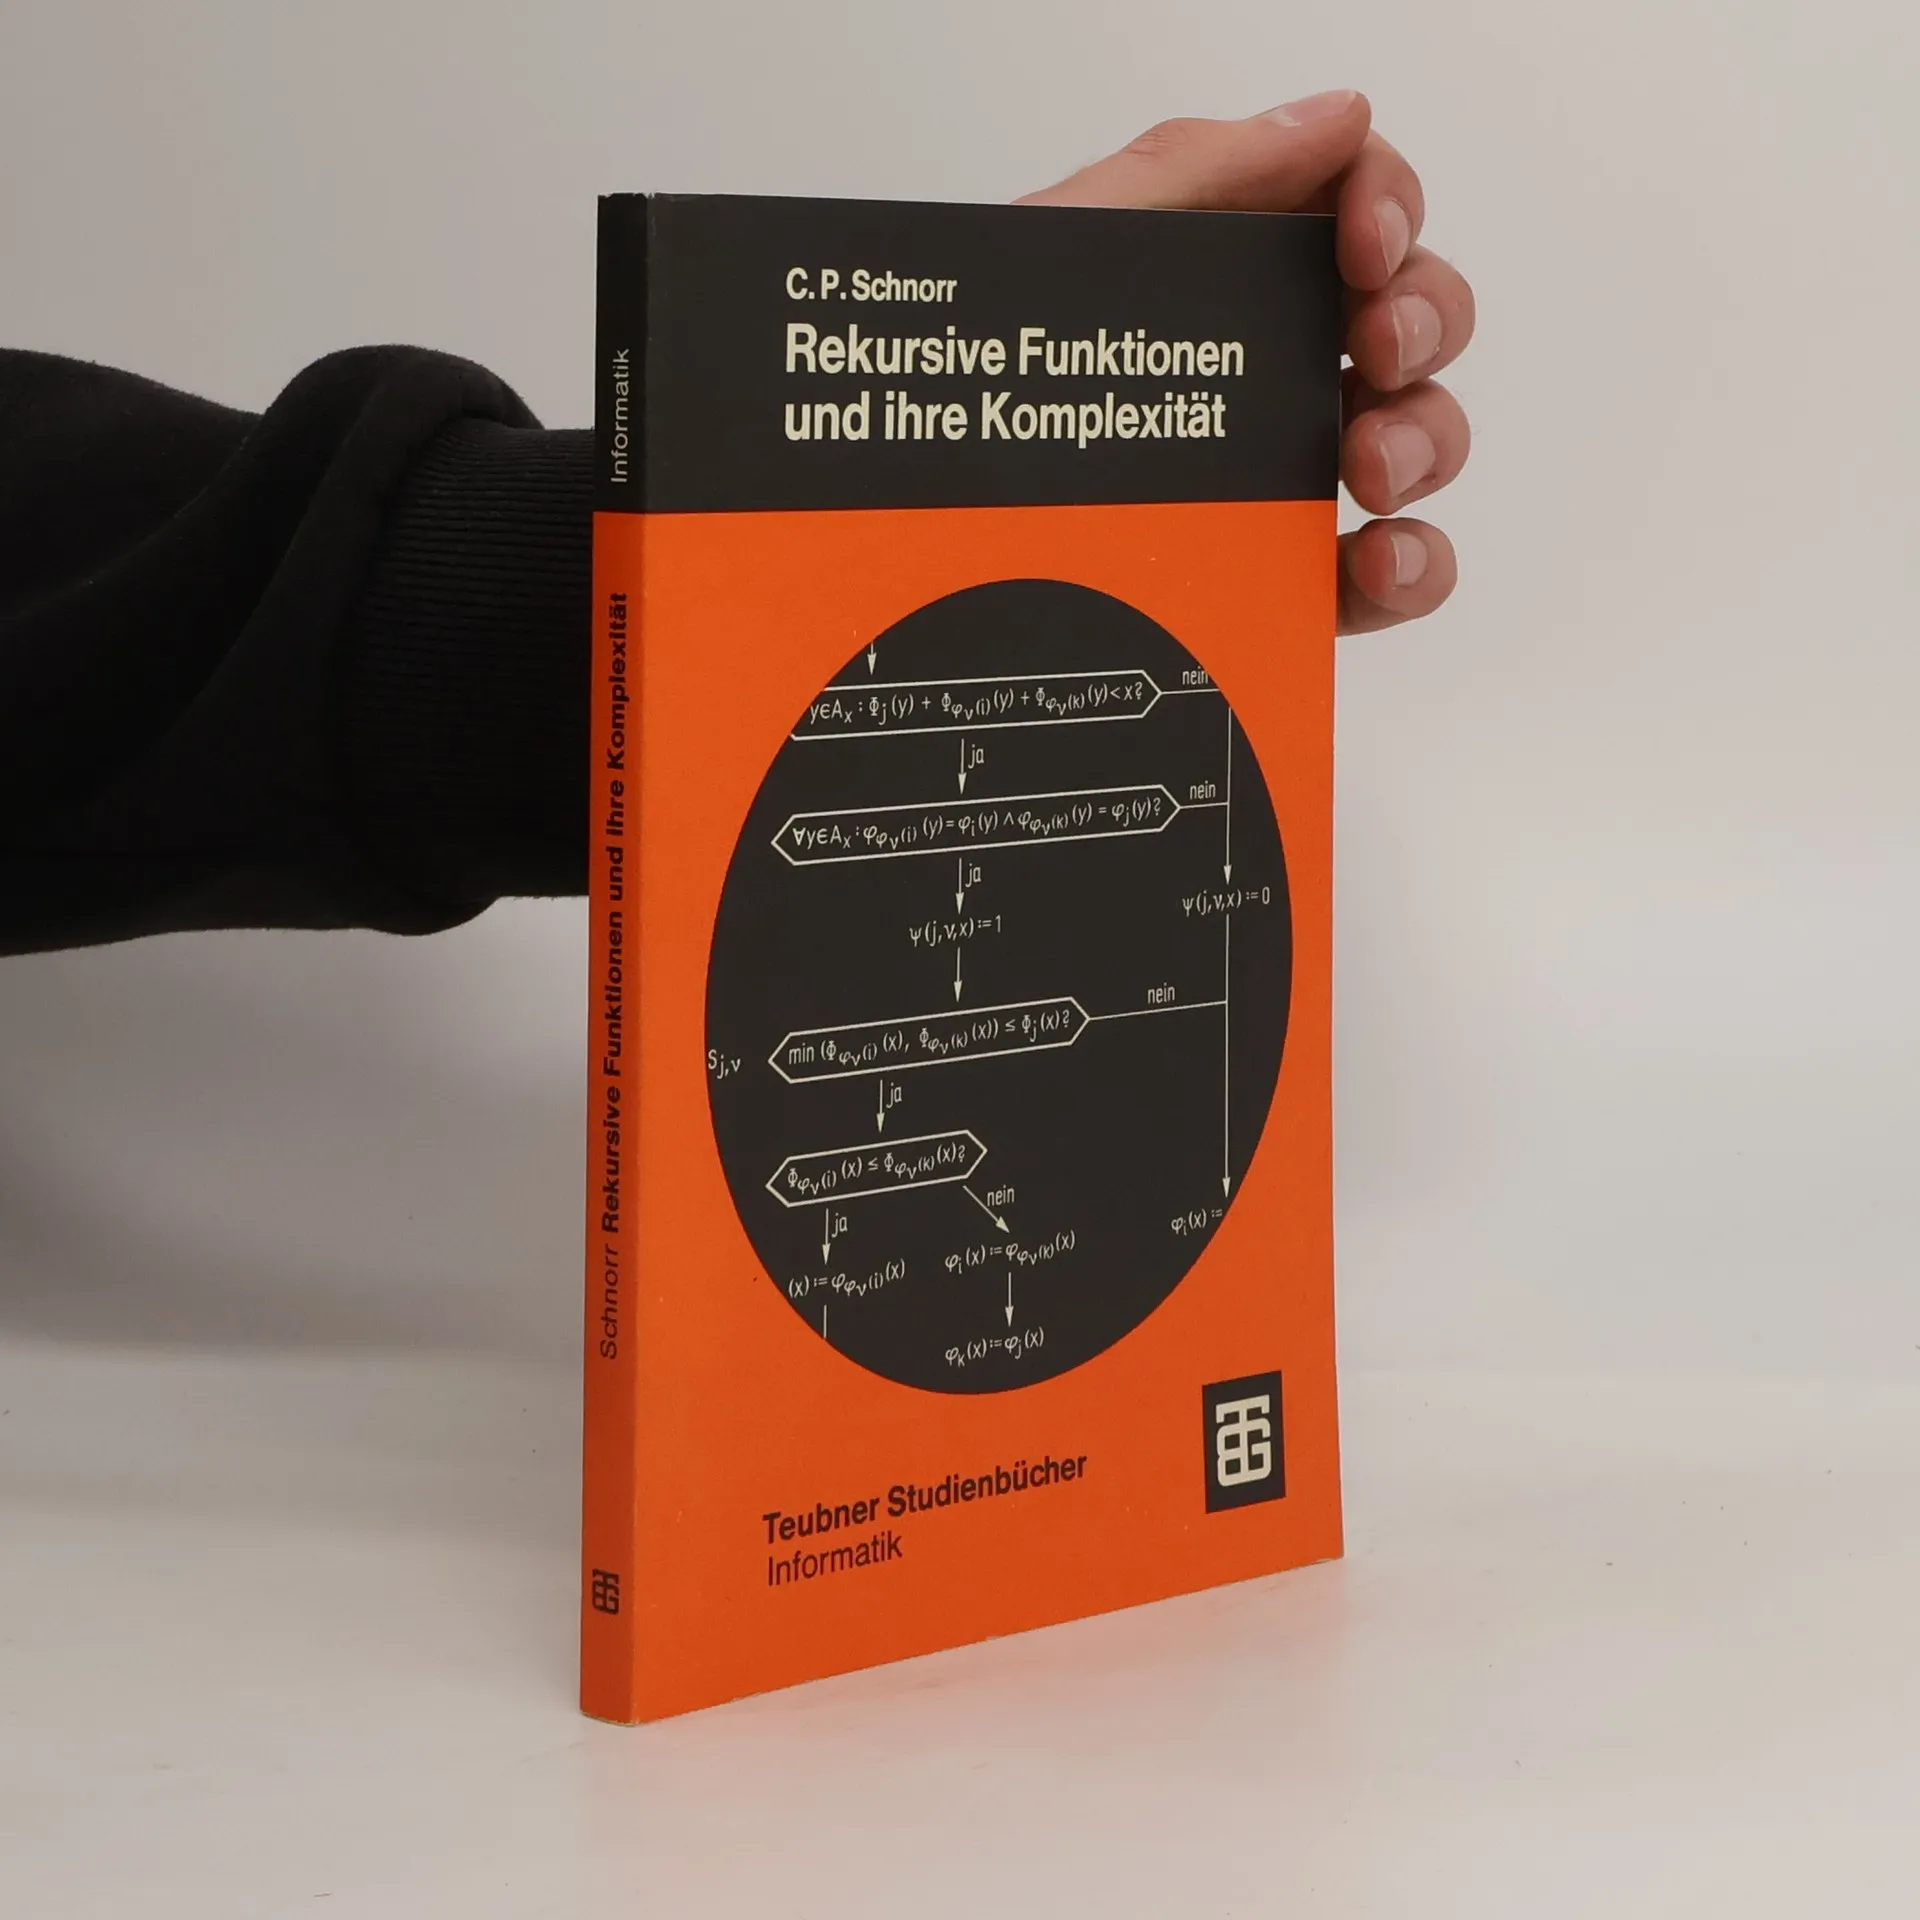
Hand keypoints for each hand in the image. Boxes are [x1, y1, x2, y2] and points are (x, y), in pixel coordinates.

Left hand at [1021, 91, 1471, 634]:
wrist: (919, 530)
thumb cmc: (967, 377)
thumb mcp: (1062, 253)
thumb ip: (1192, 171)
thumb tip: (1336, 118)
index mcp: (1220, 274)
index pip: (1356, 208)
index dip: (1389, 206)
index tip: (1366, 248)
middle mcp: (1264, 371)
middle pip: (1411, 319)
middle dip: (1423, 323)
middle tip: (1376, 352)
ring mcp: (1280, 481)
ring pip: (1419, 440)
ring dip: (1425, 440)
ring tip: (1369, 468)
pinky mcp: (1281, 582)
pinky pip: (1390, 574)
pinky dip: (1415, 565)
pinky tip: (1379, 559)